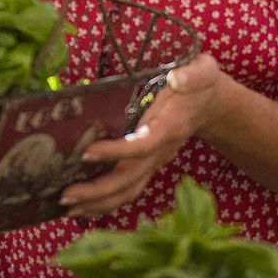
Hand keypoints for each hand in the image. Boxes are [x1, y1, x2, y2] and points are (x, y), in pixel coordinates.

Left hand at [60, 54, 227, 216]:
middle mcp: (163, 150)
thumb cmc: (201, 84)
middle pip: (132, 178)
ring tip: (68, 207)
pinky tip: (83, 205)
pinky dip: (105, 201)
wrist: (211, 104)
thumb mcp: (203, 71)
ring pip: (130, 190)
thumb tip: (175, 78)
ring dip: (99, 202)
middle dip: (99, 190)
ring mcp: (156, 160)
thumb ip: (193, 74)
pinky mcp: (148, 164)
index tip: (87, 153)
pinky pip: (128, 189)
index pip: (144, 145)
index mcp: (171, 126)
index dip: (117, 152)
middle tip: (65, 194)